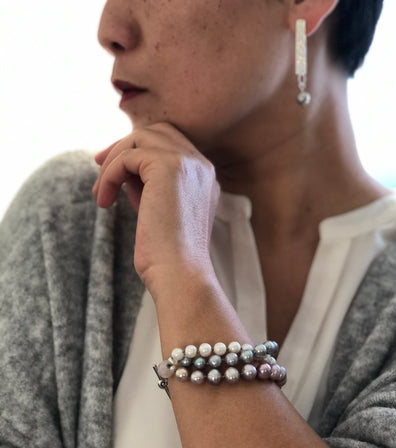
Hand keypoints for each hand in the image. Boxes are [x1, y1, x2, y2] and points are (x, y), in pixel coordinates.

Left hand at [92, 123, 219, 294]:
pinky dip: (109, 176)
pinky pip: (127, 157)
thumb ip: (146, 185)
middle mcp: (200, 165)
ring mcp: (188, 163)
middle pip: (155, 132)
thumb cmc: (167, 255)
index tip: (113, 168)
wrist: (180, 274)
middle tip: (99, 164)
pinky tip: (104, 202)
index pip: (169, 144)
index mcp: (203, 177)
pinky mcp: (169, 167)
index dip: (138, 150)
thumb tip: (120, 165)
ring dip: (113, 162)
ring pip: (139, 139)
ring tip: (101, 193)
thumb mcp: (157, 211)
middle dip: (124, 145)